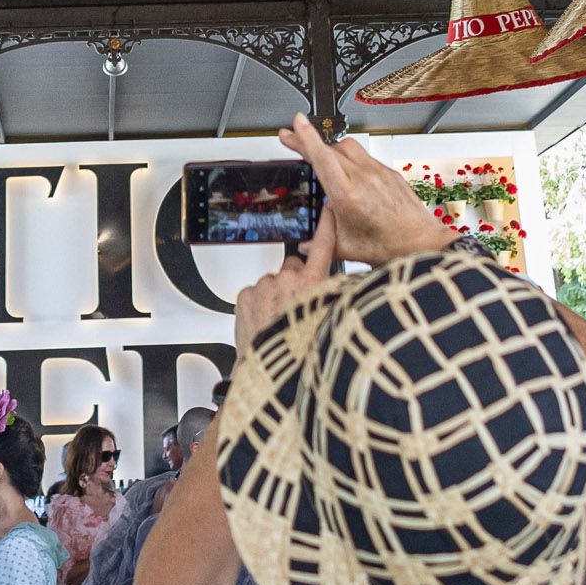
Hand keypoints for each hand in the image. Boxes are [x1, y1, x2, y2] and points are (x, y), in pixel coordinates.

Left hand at [232, 210, 335, 349]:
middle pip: (295, 267)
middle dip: (296, 282)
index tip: (328, 209)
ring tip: (278, 322)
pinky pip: (255, 292)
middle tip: (297, 309)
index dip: (327, 225)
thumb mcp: (330, 323)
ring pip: (273, 282)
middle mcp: (289, 280)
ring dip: (276, 296)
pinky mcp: (245, 294)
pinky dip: (258, 304)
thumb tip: (340, 294)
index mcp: (315, 285)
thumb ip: (334, 300)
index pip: (324, 245)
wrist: (268, 375)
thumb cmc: (301, 356)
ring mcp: (264, 286)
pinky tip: (264, 323)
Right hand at [280, 114, 453, 265]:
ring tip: (321, 157)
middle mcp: (363, 178)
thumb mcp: (346, 249)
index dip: (306, 137)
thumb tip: (306, 246)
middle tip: (293, 139)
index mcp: (348, 195)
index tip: (297, 123)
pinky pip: (365, 157)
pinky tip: (349, 174)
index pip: (322, 157)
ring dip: (331, 149)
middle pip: (331, 148)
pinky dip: (351, 159)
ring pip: (349, 147)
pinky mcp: (389, 173)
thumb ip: (322, 243)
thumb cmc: (389, 246)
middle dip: (309, 141)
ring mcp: (378, 172)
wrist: (421, 243)